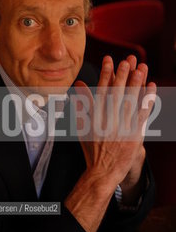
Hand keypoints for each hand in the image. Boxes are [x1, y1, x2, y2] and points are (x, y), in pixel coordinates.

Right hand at [65, 55, 155, 231]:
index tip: (108, 60)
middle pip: (117, 93)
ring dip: (136, 83)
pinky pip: (142, 115)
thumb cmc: (91, 149)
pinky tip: (151, 88)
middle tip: (127, 60)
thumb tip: (78, 86)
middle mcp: (109, 120)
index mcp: (96, 117)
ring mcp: (123, 128)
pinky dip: (148, 100)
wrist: (102, 172)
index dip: (105, 74)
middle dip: (122, 75)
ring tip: (141, 68)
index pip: (101, 90)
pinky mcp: (135, 135)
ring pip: (131, 101)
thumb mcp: (81, 127)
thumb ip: (81, 105)